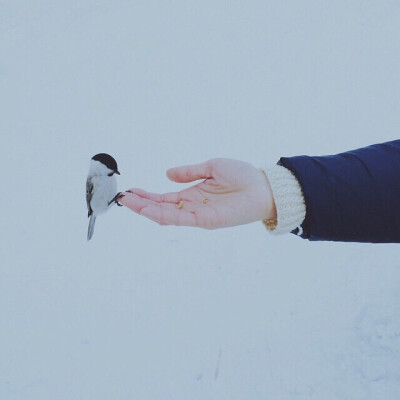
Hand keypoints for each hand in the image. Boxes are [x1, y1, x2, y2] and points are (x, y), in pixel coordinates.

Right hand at [118, 158, 275, 228]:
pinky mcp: (206, 220)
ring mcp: (197, 215)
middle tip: (121, 198)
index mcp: (193, 194)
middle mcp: (192, 206)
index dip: (147, 196)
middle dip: (140, 204)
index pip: (164, 197)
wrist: (263, 186)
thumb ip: (190, 172)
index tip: (130, 191)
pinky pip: (180, 219)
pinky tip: (147, 209)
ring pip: (166, 215)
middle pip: (161, 208)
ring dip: (146, 210)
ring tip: (128, 202)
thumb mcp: (212, 167)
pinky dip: (162, 215)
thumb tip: (168, 174)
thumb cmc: (242, 175)